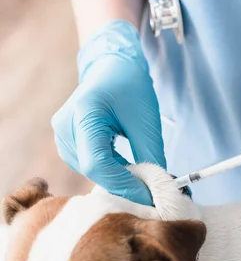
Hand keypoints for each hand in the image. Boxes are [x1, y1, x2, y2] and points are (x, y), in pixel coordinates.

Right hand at [52, 20, 165, 204]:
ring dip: (116, 178)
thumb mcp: (146, 120)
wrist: (110, 65)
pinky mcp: (66, 141)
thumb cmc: (129, 84)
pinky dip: (109, 171)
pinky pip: (87, 164)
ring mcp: (62, 135)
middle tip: (152, 193)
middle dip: (123, 184)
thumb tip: (159, 189)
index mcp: (84, 113)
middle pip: (93, 170)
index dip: (123, 185)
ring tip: (143, 179)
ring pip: (90, 171)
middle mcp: (65, 126)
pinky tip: (127, 169)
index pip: (97, 163)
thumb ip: (151, 156)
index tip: (149, 195)